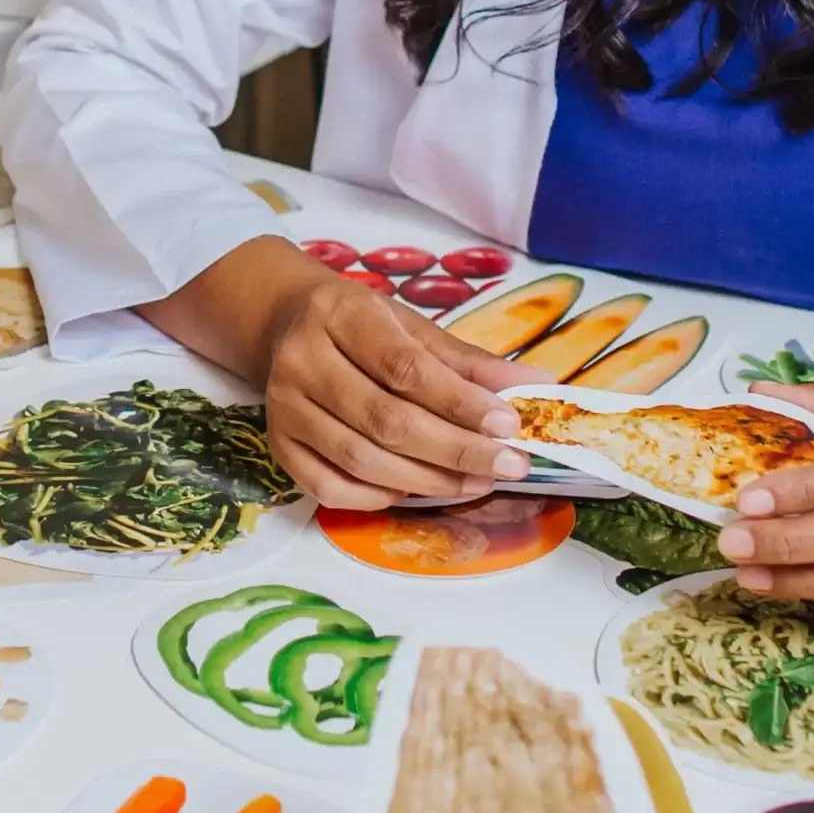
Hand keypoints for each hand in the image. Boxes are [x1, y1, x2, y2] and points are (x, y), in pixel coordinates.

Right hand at [145, 236, 528, 505]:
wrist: (285, 325)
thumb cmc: (361, 326)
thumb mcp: (413, 327)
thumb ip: (468, 362)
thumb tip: (537, 385)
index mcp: (341, 315)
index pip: (405, 368)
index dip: (460, 402)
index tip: (509, 425)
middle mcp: (303, 360)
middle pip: (385, 420)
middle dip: (455, 450)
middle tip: (508, 466)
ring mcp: (284, 407)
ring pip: (360, 459)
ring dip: (427, 479)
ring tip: (476, 481)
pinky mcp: (276, 445)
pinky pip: (329, 488)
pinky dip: (378, 497)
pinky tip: (417, 488)